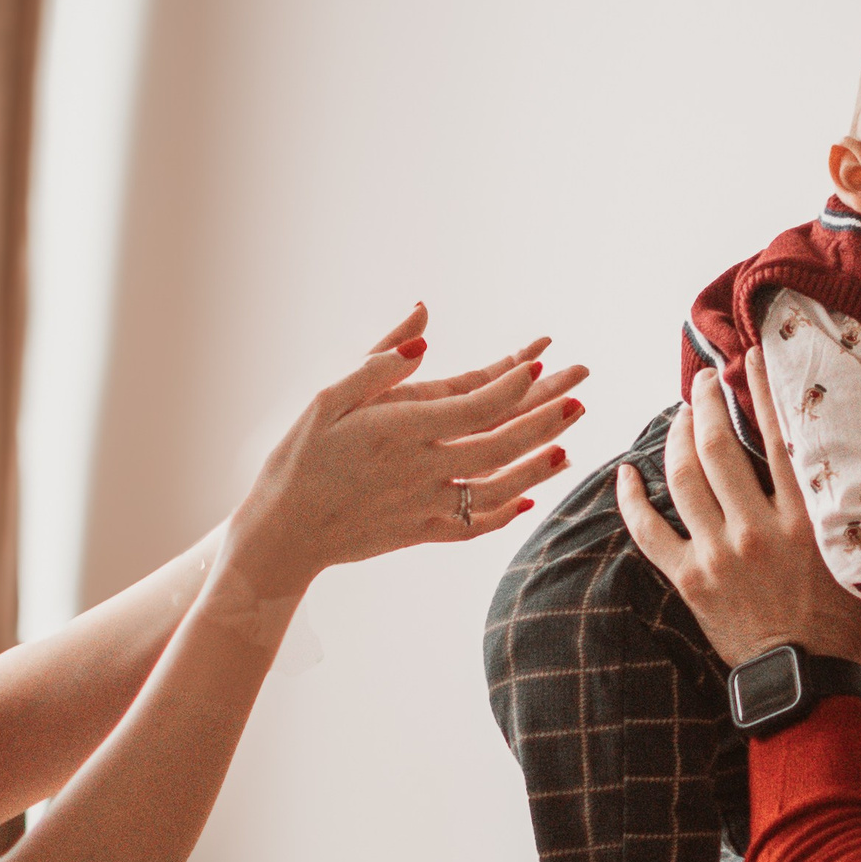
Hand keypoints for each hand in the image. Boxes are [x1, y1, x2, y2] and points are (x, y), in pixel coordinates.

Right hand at [225, 304, 588, 597]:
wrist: (283, 532)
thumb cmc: (299, 458)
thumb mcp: (327, 398)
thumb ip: (379, 362)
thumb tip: (423, 328)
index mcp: (399, 428)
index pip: (476, 403)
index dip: (514, 383)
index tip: (540, 361)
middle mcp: (421, 468)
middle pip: (500, 442)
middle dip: (544, 417)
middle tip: (578, 394)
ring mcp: (426, 504)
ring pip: (498, 487)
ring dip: (538, 465)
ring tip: (567, 444)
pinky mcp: (422, 533)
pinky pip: (475, 525)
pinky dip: (505, 512)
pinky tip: (527, 498)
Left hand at [616, 348, 860, 667]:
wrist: (810, 683)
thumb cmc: (848, 621)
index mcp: (805, 519)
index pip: (775, 434)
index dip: (757, 388)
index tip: (746, 357)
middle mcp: (757, 530)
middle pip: (716, 446)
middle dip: (704, 402)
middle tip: (703, 381)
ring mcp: (717, 555)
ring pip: (681, 478)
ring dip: (674, 437)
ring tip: (678, 416)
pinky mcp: (690, 581)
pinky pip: (648, 532)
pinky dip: (631, 499)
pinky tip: (625, 473)